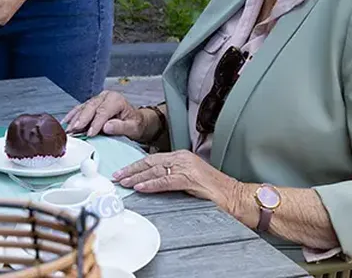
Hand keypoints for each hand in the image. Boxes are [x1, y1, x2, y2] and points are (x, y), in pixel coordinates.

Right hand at [63, 90, 152, 140]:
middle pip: (91, 107)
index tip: (90, 133)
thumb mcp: (132, 127)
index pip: (104, 111)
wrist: (134, 120)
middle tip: (74, 130)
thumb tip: (107, 127)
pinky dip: (72, 116)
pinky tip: (66, 122)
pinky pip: (80, 109)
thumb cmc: (134, 123)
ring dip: (75, 119)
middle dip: (82, 120)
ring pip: (84, 107)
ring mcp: (97, 99)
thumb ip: (121, 127)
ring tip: (69, 130)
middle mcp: (106, 97)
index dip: (96, 123)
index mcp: (117, 99)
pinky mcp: (91, 104)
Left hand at [113, 150, 237, 210]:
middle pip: (150, 162)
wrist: (234, 195)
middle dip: (131, 169)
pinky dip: (151, 184)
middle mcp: (182, 158)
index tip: (122, 172)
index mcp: (181, 156)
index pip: (153, 158)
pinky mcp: (190, 179)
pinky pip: (165, 181)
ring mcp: (186, 167)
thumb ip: (172, 177)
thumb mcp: (189, 179)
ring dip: (137, 176)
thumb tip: (152, 182)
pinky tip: (140, 187)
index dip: (136, 165)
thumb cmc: (214, 190)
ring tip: (123, 182)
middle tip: (117, 176)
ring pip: (155, 170)